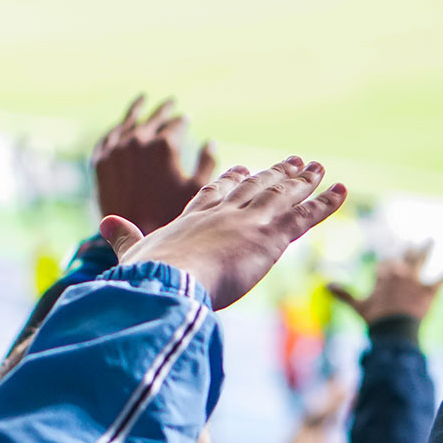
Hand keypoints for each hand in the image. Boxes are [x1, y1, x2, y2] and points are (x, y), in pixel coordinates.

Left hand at [92, 94, 216, 233]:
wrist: (132, 234)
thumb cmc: (170, 214)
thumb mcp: (198, 189)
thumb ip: (208, 162)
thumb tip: (209, 142)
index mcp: (164, 145)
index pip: (176, 124)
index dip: (183, 121)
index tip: (186, 119)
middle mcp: (138, 140)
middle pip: (153, 117)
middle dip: (164, 110)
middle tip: (171, 103)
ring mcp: (116, 149)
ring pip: (127, 121)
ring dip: (137, 109)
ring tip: (143, 99)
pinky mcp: (100, 162)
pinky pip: (108, 137)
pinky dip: (116, 128)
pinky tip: (120, 126)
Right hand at [99, 157, 346, 309]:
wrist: (171, 280)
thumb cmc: (150, 276)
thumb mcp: (135, 255)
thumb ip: (124, 239)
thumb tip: (102, 225)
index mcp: (194, 217)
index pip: (217, 193)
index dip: (231, 181)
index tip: (240, 169)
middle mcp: (226, 212)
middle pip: (256, 186)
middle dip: (274, 173)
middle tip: (291, 161)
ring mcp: (251, 220)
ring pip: (283, 194)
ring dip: (303, 180)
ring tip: (318, 166)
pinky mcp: (272, 236)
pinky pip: (306, 215)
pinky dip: (325, 201)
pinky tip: (340, 189)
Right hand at [328, 242, 442, 324]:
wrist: (394, 329)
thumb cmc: (375, 319)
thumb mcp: (357, 306)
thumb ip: (342, 295)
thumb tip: (324, 284)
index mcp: (383, 276)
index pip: (384, 265)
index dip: (384, 266)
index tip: (384, 266)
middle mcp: (400, 273)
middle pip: (403, 257)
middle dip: (405, 249)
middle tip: (409, 241)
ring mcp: (415, 281)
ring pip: (420, 261)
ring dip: (425, 249)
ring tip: (430, 240)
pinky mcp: (429, 291)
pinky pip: (441, 280)